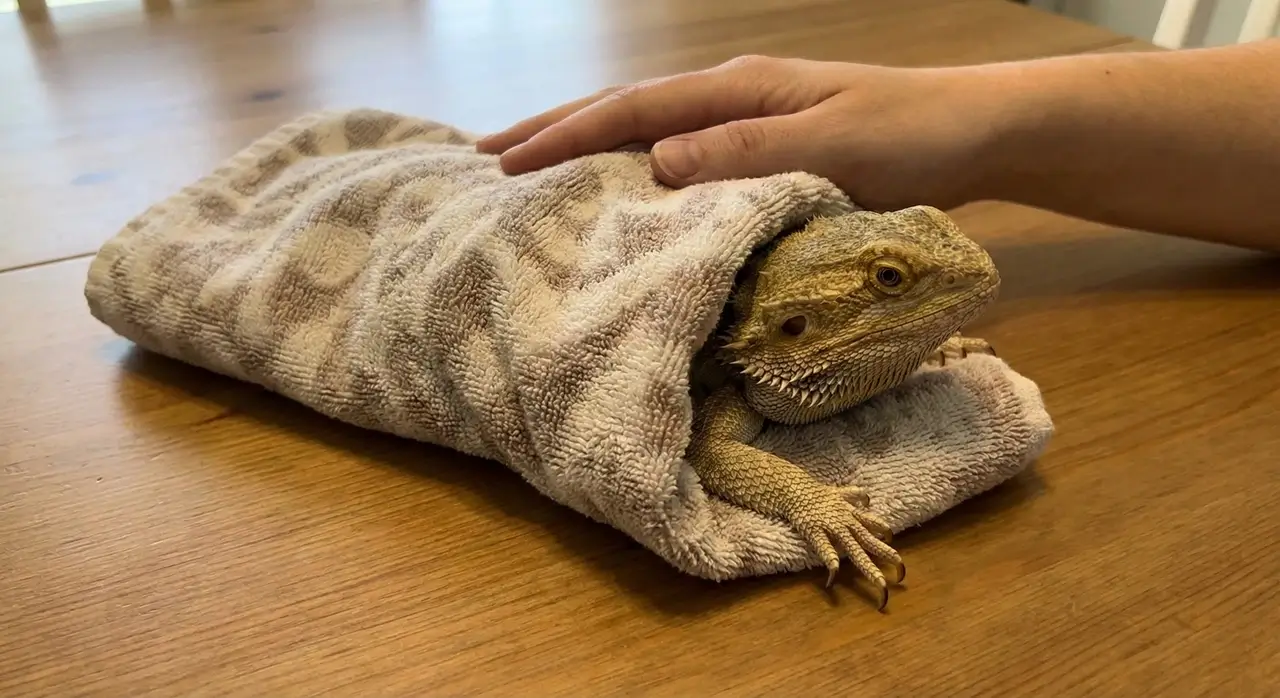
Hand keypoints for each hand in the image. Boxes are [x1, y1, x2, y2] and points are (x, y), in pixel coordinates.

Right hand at [476, 55, 1006, 210]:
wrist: (974, 131)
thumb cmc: (912, 136)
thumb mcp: (833, 143)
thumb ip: (747, 152)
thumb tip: (656, 162)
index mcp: (737, 90)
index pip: (633, 110)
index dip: (565, 136)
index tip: (505, 162)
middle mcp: (730, 97)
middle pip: (624, 108)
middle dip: (553, 129)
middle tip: (484, 153)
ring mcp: (745, 118)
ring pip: (645, 129)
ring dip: (584, 144)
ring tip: (530, 165)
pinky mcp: (762, 146)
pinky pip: (678, 155)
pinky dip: (632, 166)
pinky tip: (617, 188)